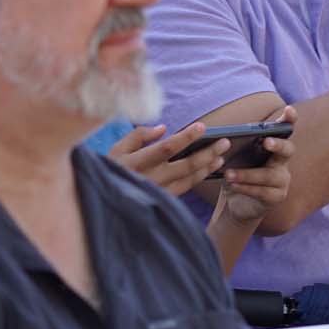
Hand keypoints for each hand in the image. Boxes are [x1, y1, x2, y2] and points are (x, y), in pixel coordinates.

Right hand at [108, 120, 230, 195]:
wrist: (103, 202)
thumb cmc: (110, 169)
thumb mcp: (117, 149)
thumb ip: (139, 135)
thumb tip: (163, 128)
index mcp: (138, 162)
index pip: (167, 147)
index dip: (186, 137)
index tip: (202, 127)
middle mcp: (151, 179)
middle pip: (186, 165)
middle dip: (208, 152)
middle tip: (225, 142)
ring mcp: (158, 192)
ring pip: (189, 179)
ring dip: (207, 167)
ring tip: (221, 156)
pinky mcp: (162, 201)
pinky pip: (184, 189)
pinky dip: (198, 179)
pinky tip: (207, 170)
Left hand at [214, 105, 295, 224]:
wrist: (239, 203)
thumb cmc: (238, 174)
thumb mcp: (236, 158)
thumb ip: (235, 147)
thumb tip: (217, 138)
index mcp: (274, 147)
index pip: (285, 130)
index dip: (289, 119)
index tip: (289, 109)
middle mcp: (283, 162)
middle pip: (287, 150)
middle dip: (278, 144)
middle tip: (266, 141)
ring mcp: (282, 180)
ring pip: (268, 176)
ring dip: (247, 174)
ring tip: (228, 174)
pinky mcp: (277, 197)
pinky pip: (262, 192)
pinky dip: (245, 188)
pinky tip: (232, 186)